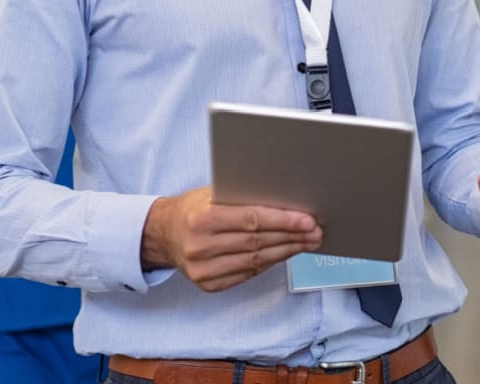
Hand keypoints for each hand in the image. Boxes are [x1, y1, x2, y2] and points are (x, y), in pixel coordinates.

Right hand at [142, 186, 322, 291]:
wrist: (164, 233)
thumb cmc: (193, 208)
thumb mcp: (212, 194)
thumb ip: (242, 196)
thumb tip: (285, 199)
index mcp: (201, 219)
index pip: (252, 220)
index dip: (284, 221)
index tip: (307, 220)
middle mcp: (200, 247)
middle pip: (258, 242)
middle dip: (292, 237)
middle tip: (315, 231)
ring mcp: (203, 270)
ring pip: (257, 261)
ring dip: (287, 251)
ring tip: (306, 242)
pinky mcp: (209, 285)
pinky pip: (248, 273)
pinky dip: (270, 263)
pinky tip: (285, 253)